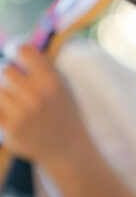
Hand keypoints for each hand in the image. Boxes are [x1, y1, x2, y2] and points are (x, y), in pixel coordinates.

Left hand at [0, 45, 86, 167]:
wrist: (68, 150)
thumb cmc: (64, 114)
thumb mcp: (63, 87)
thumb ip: (42, 67)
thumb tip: (14, 45)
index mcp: (52, 82)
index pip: (24, 51)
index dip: (19, 53)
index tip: (18, 58)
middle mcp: (37, 96)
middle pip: (6, 71)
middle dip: (12, 79)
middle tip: (20, 89)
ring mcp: (22, 114)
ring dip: (5, 97)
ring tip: (19, 106)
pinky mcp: (11, 130)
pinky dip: (3, 112)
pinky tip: (13, 117)